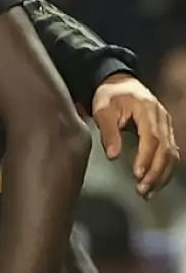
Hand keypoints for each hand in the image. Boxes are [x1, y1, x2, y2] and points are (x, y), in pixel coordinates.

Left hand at [92, 73, 178, 197]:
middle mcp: (162, 118)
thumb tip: (113, 156)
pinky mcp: (166, 132)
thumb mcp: (103, 110)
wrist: (120, 82)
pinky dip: (164, 170)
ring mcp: (167, 125)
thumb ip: (108, 132)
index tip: (137, 175)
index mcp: (147, 109)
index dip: (146, 158)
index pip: (151, 138)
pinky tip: (154, 182)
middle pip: (166, 149)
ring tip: (147, 192)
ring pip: (171, 154)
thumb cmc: (110, 96)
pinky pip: (170, 153)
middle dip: (155, 172)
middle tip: (142, 190)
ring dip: (161, 175)